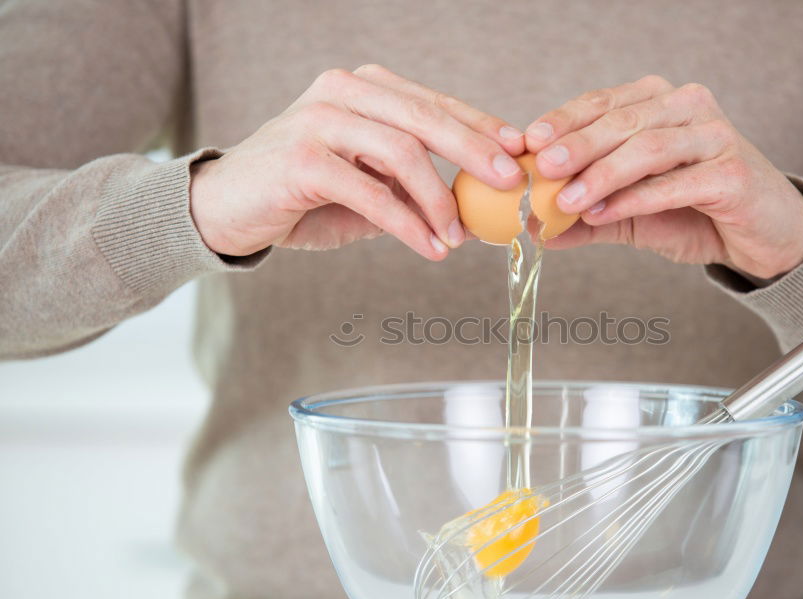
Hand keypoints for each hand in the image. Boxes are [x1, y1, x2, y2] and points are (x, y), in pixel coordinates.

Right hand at [190, 64, 524, 259]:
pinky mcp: (303, 159)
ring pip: (403, 153)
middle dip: (476, 152)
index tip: (518, 153)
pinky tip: (431, 249)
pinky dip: (408, 225)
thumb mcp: (367, 181)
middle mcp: (342, 91)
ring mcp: (320, 119)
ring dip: (440, 201)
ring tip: (459, 236)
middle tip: (510, 185)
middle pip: (426, 119)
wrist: (226, 210)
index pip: (435, 103)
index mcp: (363, 88)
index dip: (481, 126)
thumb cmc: (304, 196)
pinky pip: (372, 193)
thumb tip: (476, 198)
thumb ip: (411, 180)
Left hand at [525, 76, 802, 279]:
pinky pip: (676, 182)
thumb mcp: (631, 215)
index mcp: (659, 103)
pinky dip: (635, 198)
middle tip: (539, 169)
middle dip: (576, 146)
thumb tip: (534, 228)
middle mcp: (688, 108)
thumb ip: (585, 216)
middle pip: (622, 122)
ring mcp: (715, 136)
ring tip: (564, 201)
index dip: (563, 120)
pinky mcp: (733, 173)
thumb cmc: (696, 213)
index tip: (528, 142)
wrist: (761, 238)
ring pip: (648, 147)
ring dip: (601, 175)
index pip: (602, 103)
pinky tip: (602, 213)